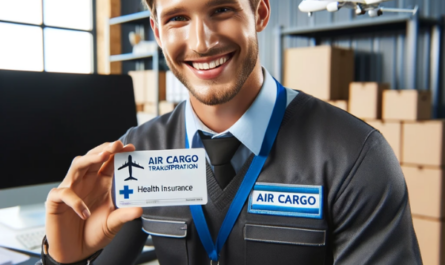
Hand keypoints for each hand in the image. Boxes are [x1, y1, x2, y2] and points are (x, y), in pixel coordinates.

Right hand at [45, 141, 142, 262]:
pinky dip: (75, 201)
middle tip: (117, 145)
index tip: (131, 148)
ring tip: (103, 156)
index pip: (110, 163)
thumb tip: (140, 209)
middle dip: (105, 149)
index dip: (119, 154)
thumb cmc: (93, 233)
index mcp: (101, 183)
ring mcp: (71, 189)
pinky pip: (64, 194)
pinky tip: (85, 211)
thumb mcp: (113, 224)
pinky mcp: (56, 201)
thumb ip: (124, 215)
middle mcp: (87, 181)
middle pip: (94, 158)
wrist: (75, 251)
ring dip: (90, 159)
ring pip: (78, 165)